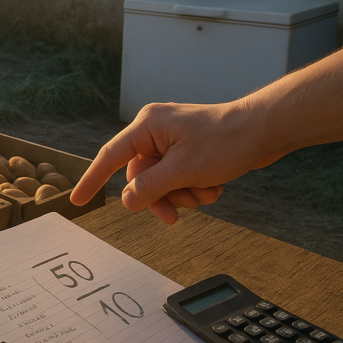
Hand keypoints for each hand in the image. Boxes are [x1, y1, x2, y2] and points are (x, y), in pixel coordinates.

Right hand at [70, 101, 274, 222]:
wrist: (265, 130)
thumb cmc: (226, 142)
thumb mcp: (182, 171)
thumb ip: (149, 188)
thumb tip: (127, 201)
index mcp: (147, 126)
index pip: (110, 157)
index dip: (92, 180)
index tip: (77, 201)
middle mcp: (155, 131)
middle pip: (139, 176)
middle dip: (159, 197)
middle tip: (174, 216)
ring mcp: (172, 141)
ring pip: (161, 181)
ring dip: (181, 194)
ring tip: (205, 194)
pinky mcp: (188, 150)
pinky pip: (177, 178)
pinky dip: (193, 188)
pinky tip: (213, 188)